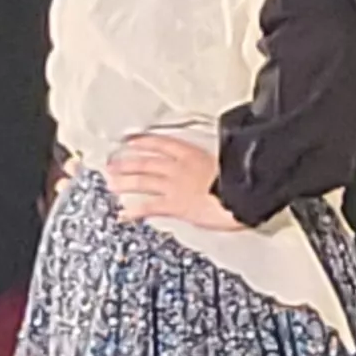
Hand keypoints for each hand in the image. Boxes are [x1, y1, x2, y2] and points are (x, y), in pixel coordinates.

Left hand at [106, 134, 239, 230]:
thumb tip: (217, 164)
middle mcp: (179, 168)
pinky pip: (150, 207)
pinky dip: (135, 211)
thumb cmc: (242, 181)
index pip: (162, 144)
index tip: (131, 141)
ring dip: (125, 183)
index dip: (144, 142)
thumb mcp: (228, 164)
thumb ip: (215, 163)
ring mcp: (174, 186)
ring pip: (143, 181)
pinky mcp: (174, 205)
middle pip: (146, 163)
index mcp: (193, 155)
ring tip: (111, 185)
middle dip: (127, 164)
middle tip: (112, 165)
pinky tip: (124, 214)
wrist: (243, 196)